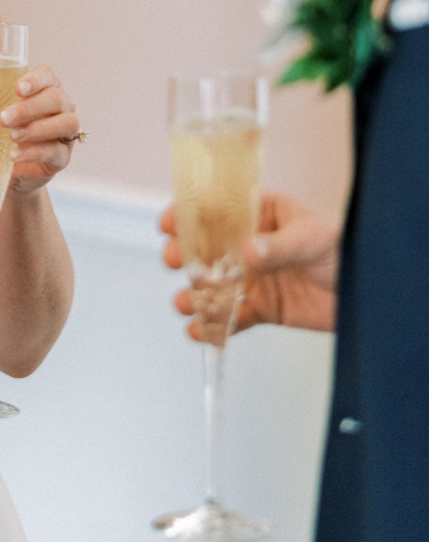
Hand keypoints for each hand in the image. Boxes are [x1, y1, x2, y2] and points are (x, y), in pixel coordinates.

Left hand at [0, 64, 81, 195]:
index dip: (36, 79)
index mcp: (41, 89)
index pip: (47, 75)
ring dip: (37, 128)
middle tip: (3, 118)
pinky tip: (14, 156)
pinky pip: (57, 151)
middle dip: (30, 107)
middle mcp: (60, 106)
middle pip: (57, 98)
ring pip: (66, 122)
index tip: (17, 87)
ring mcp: (64, 132)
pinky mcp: (62, 157)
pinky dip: (36, 152)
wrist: (7, 174)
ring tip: (11, 137)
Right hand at [160, 191, 338, 336]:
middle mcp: (250, 245)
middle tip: (175, 262)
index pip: (217, 210)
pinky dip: (214, 326)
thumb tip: (247, 252)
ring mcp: (253, 278)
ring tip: (186, 303)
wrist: (373, 293)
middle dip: (185, 256)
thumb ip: (279, 246)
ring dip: (194, 294)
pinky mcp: (261, 308)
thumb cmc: (347, 250)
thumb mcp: (314, 239)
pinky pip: (231, 317)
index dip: (189, 214)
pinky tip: (201, 332)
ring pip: (212, 286)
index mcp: (261, 214)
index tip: (169, 224)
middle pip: (206, 249)